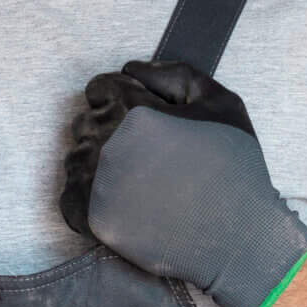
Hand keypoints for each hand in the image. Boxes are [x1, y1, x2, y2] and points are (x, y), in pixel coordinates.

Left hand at [60, 60, 306, 306]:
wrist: (237, 237)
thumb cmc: (233, 168)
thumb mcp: (221, 102)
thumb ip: (174, 73)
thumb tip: (133, 68)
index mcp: (133, 110)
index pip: (98, 88)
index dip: (121, 100)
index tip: (142, 120)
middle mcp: (106, 143)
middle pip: (86, 121)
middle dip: (110, 130)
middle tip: (147, 154)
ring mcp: (94, 182)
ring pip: (76, 157)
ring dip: (98, 162)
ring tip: (139, 180)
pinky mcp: (90, 218)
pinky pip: (69, 195)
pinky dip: (89, 196)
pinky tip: (125, 201)